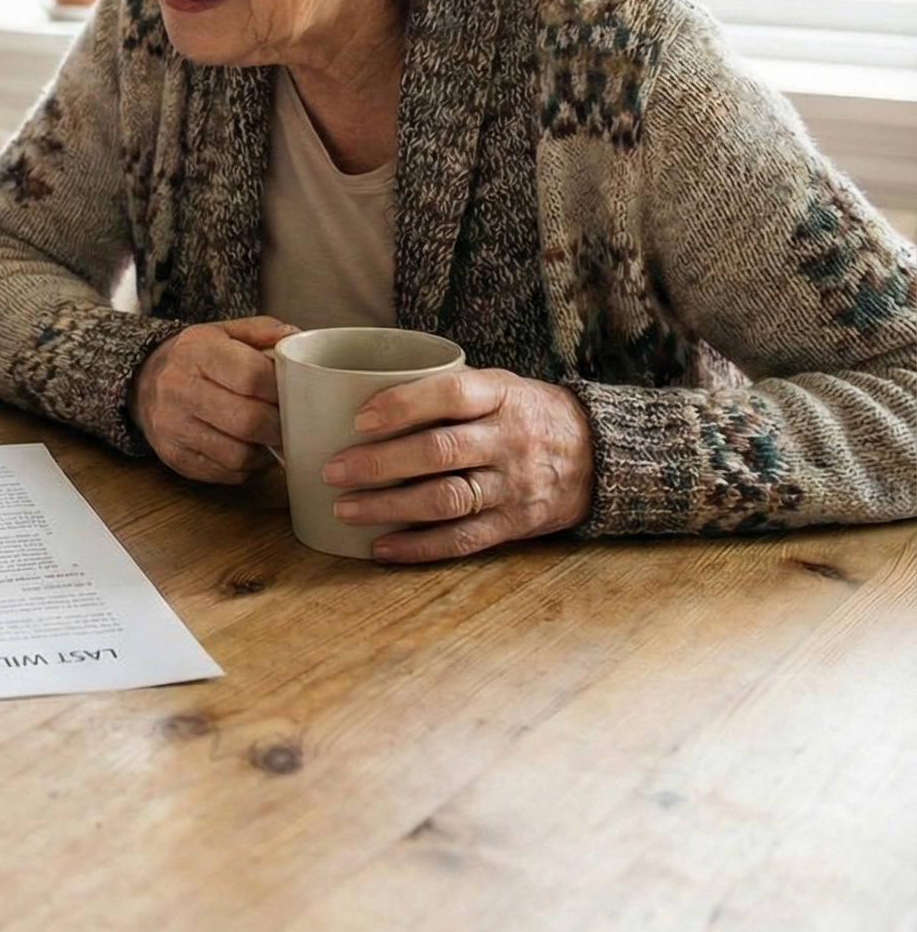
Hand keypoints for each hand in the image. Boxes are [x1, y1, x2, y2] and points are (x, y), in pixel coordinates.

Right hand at [130, 318, 297, 482]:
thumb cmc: (192, 358)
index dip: (281, 389)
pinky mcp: (175, 456)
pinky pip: (225, 472)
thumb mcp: (222, 332)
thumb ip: (261, 331)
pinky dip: (246, 466)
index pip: (251, 376)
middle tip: (289, 421)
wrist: (143, 381)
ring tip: (269, 437)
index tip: (292, 392)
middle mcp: (179, 389)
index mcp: (196, 352)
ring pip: (238, 453)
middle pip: (247, 420)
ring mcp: (174, 426)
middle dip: (278, 425)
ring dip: (264, 450)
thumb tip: (296, 338)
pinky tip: (248, 449)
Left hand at [319, 368, 594, 562]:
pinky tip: (380, 547)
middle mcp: (508, 440)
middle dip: (380, 463)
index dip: (403, 405)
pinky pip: (463, 539)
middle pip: (439, 452)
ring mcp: (514, 485)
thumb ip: (445, 387)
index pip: (450, 394)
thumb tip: (360, 388)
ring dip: (390, 508)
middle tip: (332, 470)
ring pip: (446, 500)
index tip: (358, 418)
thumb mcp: (498, 384)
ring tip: (344, 509)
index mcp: (501, 395)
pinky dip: (419, 547)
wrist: (598, 454)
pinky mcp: (516, 524)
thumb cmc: (523, 411)